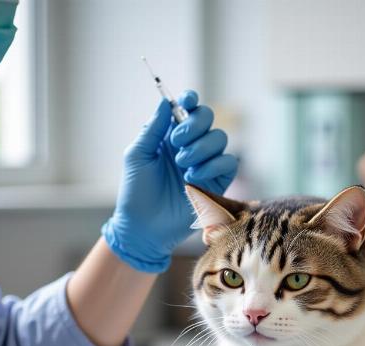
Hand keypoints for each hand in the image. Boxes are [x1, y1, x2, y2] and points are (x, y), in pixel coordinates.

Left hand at [102, 90, 237, 272]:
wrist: (145, 226)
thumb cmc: (136, 192)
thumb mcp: (137, 155)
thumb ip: (153, 129)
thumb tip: (165, 103)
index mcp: (171, 136)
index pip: (187, 110)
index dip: (190, 100)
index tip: (187, 100)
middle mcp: (190, 147)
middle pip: (208, 119)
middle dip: (195, 125)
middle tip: (178, 142)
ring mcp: (205, 164)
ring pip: (219, 139)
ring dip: (201, 148)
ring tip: (183, 165)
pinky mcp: (216, 183)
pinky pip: (228, 163)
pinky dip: (213, 166)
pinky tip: (194, 177)